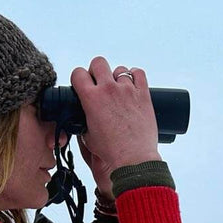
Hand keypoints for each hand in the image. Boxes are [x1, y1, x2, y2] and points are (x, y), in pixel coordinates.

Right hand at [71, 57, 160, 198]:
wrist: (132, 160)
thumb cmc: (110, 152)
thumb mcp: (87, 136)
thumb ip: (83, 120)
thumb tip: (84, 114)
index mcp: (91, 99)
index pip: (78, 73)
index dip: (78, 78)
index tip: (82, 85)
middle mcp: (109, 89)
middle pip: (98, 62)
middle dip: (96, 71)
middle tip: (98, 84)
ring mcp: (128, 90)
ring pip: (119, 69)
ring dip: (116, 78)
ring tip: (118, 91)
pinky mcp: (144, 94)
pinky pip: (139, 73)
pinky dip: (134, 76)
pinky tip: (132, 85)